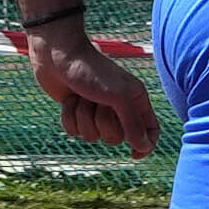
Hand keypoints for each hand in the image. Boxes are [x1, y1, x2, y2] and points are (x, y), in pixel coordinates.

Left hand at [20, 21, 156, 153]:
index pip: (150, 130)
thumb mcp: (118, 96)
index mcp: (135, 100)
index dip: (145, 145)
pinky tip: (69, 100)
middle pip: (116, 138)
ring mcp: (95, 110)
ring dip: (83, 118)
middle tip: (98, 103)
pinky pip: (74, 131)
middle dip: (103, 123)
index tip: (133, 154)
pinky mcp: (76, 111)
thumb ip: (133, 123)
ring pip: (92, 136)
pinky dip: (69, 117)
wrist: (58, 54)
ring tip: (82, 97)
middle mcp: (118, 107)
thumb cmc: (92, 70)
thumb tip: (144, 147)